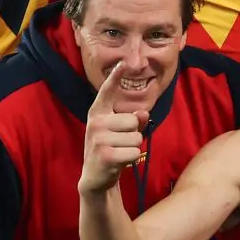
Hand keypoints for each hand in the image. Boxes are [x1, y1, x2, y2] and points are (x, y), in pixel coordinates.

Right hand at [79, 62, 143, 194]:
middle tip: (120, 144)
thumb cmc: (111, 149)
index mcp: (98, 113)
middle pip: (134, 120)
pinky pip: (134, 151)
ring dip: (133, 148)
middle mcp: (96, 122)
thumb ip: (134, 121)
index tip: (123, 63)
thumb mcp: (121, 133)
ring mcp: (98, 138)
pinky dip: (132, 159)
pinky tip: (118, 162)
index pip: (107, 91)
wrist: (96, 177)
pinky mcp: (105, 154)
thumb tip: (143, 113)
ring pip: (136, 137)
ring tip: (119, 152)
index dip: (115, 77)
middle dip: (134, 134)